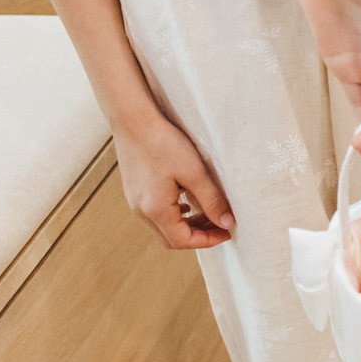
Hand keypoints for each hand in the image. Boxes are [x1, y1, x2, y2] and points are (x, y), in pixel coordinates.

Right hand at [116, 110, 234, 249]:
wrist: (133, 121)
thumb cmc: (164, 144)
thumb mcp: (195, 173)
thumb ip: (212, 201)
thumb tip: (227, 223)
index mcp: (156, 210)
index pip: (183, 241)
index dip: (208, 240)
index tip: (227, 232)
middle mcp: (141, 211)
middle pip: (172, 239)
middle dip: (198, 236)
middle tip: (220, 225)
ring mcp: (135, 202)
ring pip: (164, 228)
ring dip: (187, 226)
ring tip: (209, 214)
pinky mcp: (134, 192)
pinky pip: (156, 214)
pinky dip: (175, 216)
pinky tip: (188, 204)